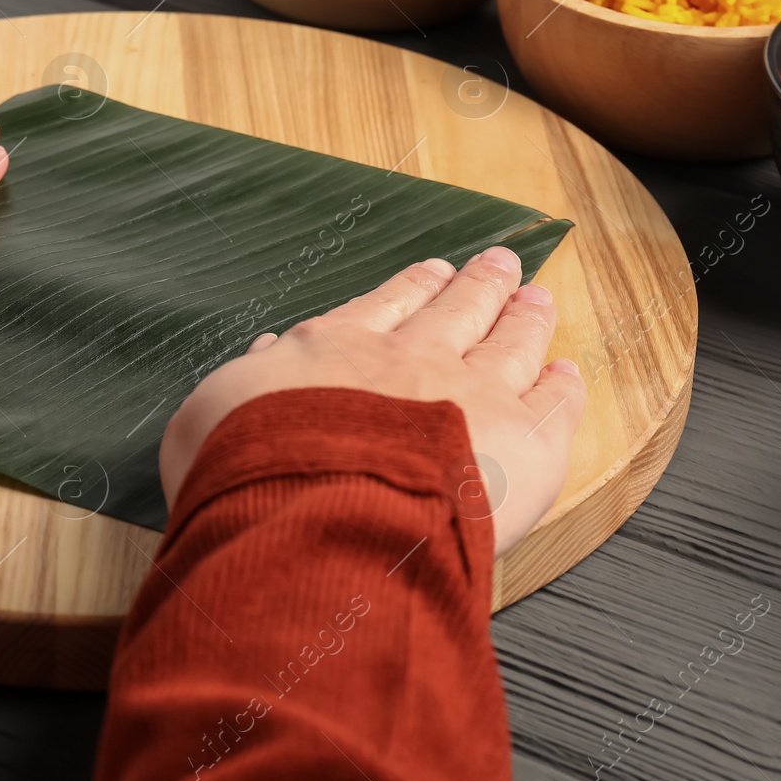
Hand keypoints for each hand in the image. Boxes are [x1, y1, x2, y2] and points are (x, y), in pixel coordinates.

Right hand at [159, 247, 585, 556]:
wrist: (314, 514)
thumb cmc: (251, 476)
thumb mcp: (211, 418)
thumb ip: (248, 380)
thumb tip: (267, 350)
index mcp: (336, 351)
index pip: (385, 308)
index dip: (413, 288)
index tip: (433, 270)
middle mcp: (410, 361)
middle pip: (457, 310)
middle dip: (479, 286)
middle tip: (501, 265)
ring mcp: (473, 395)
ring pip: (510, 343)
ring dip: (525, 319)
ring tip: (538, 301)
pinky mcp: (525, 442)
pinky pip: (556, 403)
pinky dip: (564, 385)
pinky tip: (569, 375)